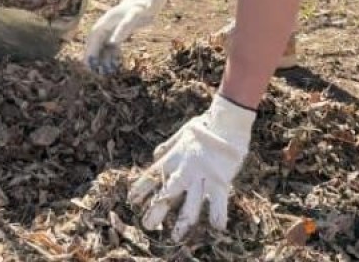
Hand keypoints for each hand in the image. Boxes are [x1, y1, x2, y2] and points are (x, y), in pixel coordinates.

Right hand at [84, 0, 166, 73]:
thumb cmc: (143, 6)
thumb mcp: (135, 16)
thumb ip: (124, 28)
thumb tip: (112, 42)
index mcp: (108, 19)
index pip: (94, 36)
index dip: (90, 49)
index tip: (89, 61)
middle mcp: (108, 24)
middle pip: (96, 41)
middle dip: (94, 55)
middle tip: (93, 70)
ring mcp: (114, 28)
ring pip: (104, 45)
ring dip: (103, 57)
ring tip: (104, 71)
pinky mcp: (121, 31)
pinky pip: (113, 46)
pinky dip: (112, 55)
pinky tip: (114, 65)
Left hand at [128, 96, 255, 240]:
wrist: (226, 122)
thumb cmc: (205, 126)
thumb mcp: (181, 134)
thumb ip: (168, 146)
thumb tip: (156, 155)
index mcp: (174, 158)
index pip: (152, 175)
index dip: (141, 188)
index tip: (131, 200)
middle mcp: (185, 169)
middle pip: (168, 193)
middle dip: (157, 210)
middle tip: (147, 226)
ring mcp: (202, 176)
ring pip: (191, 203)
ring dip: (183, 222)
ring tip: (175, 237)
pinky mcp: (220, 180)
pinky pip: (218, 201)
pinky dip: (218, 214)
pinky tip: (218, 228)